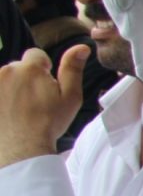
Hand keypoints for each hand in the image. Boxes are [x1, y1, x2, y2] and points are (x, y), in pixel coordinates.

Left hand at [0, 45, 86, 167]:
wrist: (21, 148)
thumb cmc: (48, 123)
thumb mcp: (70, 97)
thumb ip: (73, 69)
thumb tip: (82, 47)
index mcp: (30, 68)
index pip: (36, 55)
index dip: (43, 70)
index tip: (45, 88)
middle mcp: (7, 71)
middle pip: (18, 67)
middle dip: (25, 79)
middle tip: (33, 102)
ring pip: (5, 79)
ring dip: (11, 88)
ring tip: (18, 109)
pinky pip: (0, 90)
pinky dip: (3, 98)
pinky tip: (8, 112)